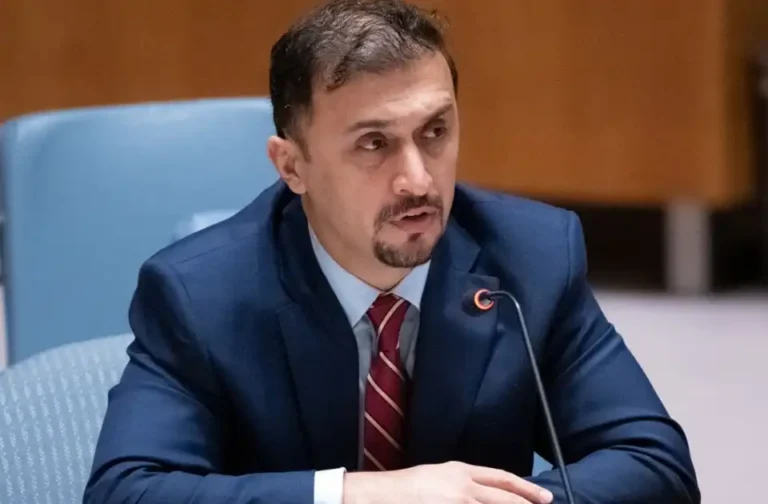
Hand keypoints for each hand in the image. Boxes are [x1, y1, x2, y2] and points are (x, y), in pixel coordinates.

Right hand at [343, 461, 553, 503]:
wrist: (381, 496)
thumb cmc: (406, 488)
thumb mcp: (438, 476)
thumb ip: (463, 483)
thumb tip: (483, 493)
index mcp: (460, 472)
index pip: (502, 479)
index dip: (525, 488)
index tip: (543, 497)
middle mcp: (463, 488)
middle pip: (505, 498)